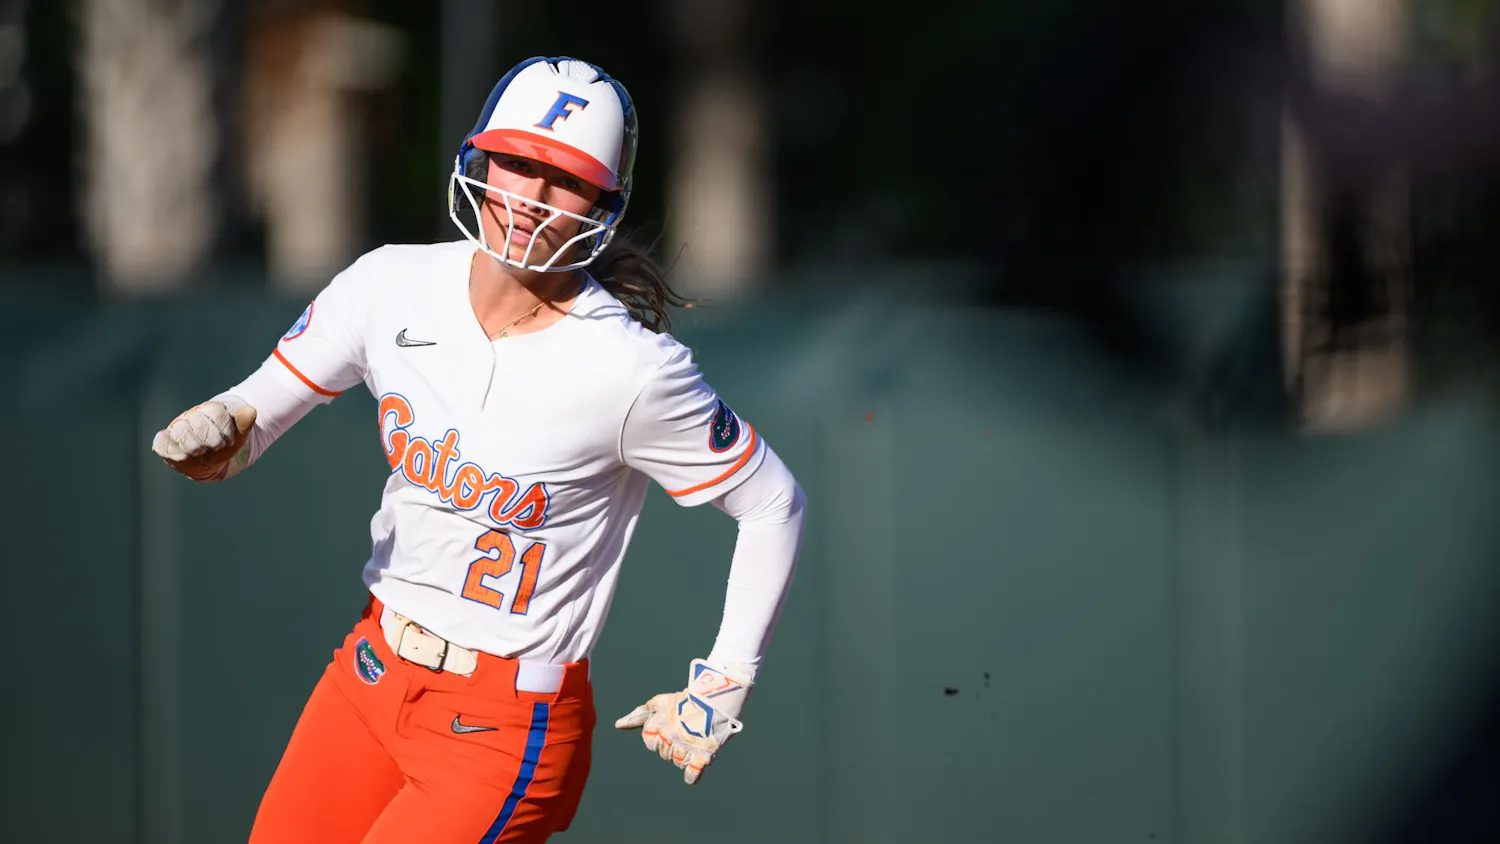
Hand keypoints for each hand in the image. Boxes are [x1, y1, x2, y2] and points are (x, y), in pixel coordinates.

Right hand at [151, 400, 256, 481]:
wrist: (214, 460)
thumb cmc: (226, 445)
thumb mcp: (238, 435)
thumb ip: (244, 424)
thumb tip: (251, 411)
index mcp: (209, 409)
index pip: (214, 410)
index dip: (225, 427)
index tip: (230, 440)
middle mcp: (190, 416)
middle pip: (197, 420)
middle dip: (210, 438)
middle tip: (217, 446)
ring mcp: (176, 428)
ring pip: (180, 431)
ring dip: (194, 445)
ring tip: (201, 452)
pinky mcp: (164, 442)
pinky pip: (161, 442)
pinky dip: (173, 451)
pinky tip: (185, 456)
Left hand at [614, 659, 749, 784]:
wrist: (715, 696)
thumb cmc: (687, 699)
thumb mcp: (662, 702)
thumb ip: (640, 714)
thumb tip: (618, 725)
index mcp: (658, 726)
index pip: (649, 741)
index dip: (658, 736)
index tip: (669, 729)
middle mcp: (669, 738)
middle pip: (664, 753)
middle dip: (672, 745)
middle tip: (685, 733)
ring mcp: (686, 747)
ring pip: (677, 762)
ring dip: (684, 755)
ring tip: (694, 742)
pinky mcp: (702, 754)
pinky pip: (692, 773)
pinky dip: (691, 775)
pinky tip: (692, 773)